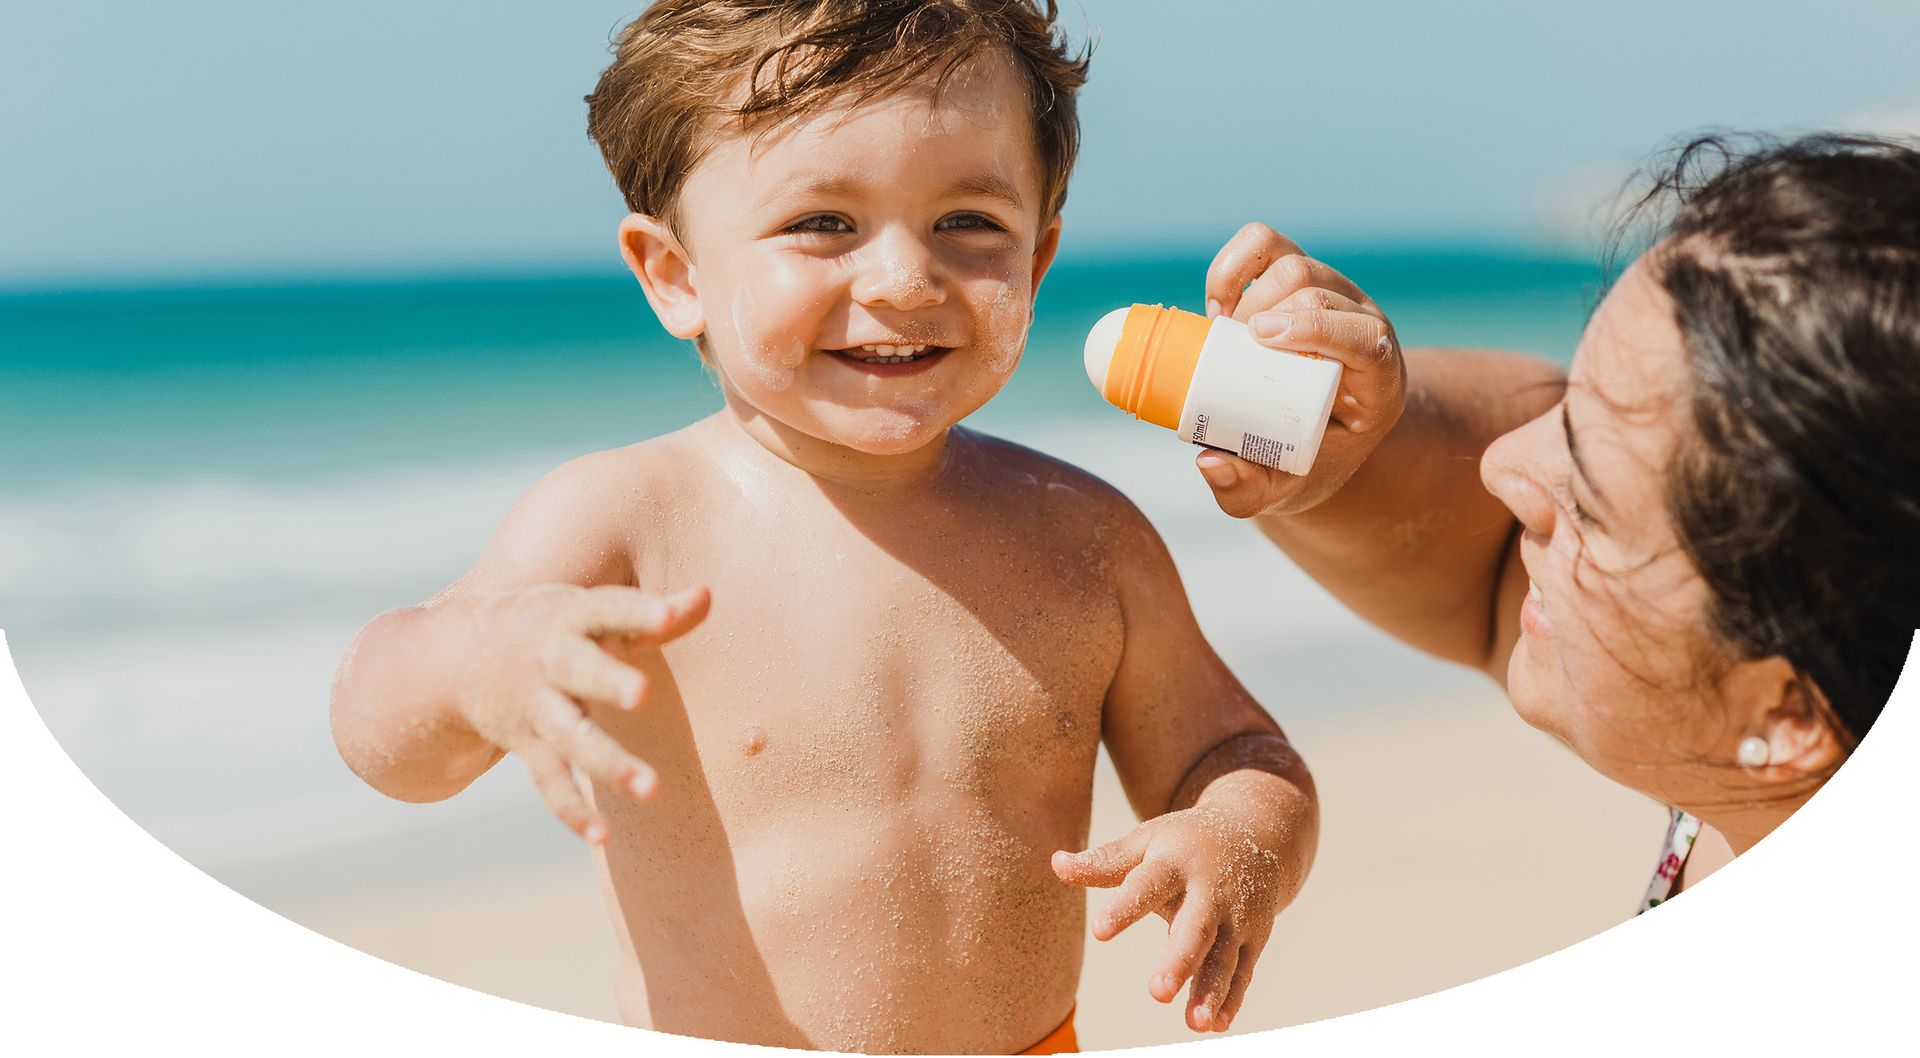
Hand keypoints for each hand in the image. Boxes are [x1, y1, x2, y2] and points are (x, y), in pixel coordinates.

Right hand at [452, 583, 710, 843]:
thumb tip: (708, 595)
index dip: (639, 612)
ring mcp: (535, 706)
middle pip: (579, 670)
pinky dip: (572, 811)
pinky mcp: (526, 746)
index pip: (607, 610)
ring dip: (609, 762)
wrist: (458, 654)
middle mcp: (550, 661)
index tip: (669, 615)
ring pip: (571, 736)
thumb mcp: (594, 612)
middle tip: (642, 693)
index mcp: (571, 617)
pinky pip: (550, 782)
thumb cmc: (553, 627)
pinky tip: (602, 836)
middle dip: (608, 681)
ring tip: (651, 789)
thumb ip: (653, 614)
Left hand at [1052, 806, 1294, 1032]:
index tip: (1099, 931)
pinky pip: (1242, 971)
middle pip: (1194, 928)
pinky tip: (1216, 1025)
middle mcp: (1210, 891)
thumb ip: (1104, 861)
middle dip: (1179, 961)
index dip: (1124, 909)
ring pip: (1223, 957)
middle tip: (1156, 992)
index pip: (1146, 886)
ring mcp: (1236, 916)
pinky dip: (1232, 998)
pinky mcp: (1254, 936)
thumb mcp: (1146, 842)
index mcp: (1175, 862)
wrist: (1257, 829)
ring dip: (1211, 990)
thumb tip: (1056, 864)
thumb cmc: (1183, 842)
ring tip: (1194, 1024)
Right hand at [1198, 222, 1407, 517]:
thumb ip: (1244, 492)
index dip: (1319, 327)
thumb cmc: (1301, 462)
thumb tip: (1208, 462)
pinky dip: (1233, 264)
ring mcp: (1335, 293)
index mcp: (1379, 381)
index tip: (1262, 338)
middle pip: (1318, 291)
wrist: (1313, 433)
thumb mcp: (1278, 491)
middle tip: (1228, 355)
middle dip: (1265, 313)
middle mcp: (1365, 326)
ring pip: (1294, 263)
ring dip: (1248, 295)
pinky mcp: (1300, 273)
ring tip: (1223, 339)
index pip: (1367, 338)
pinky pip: (1266, 244)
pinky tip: (1218, 304)